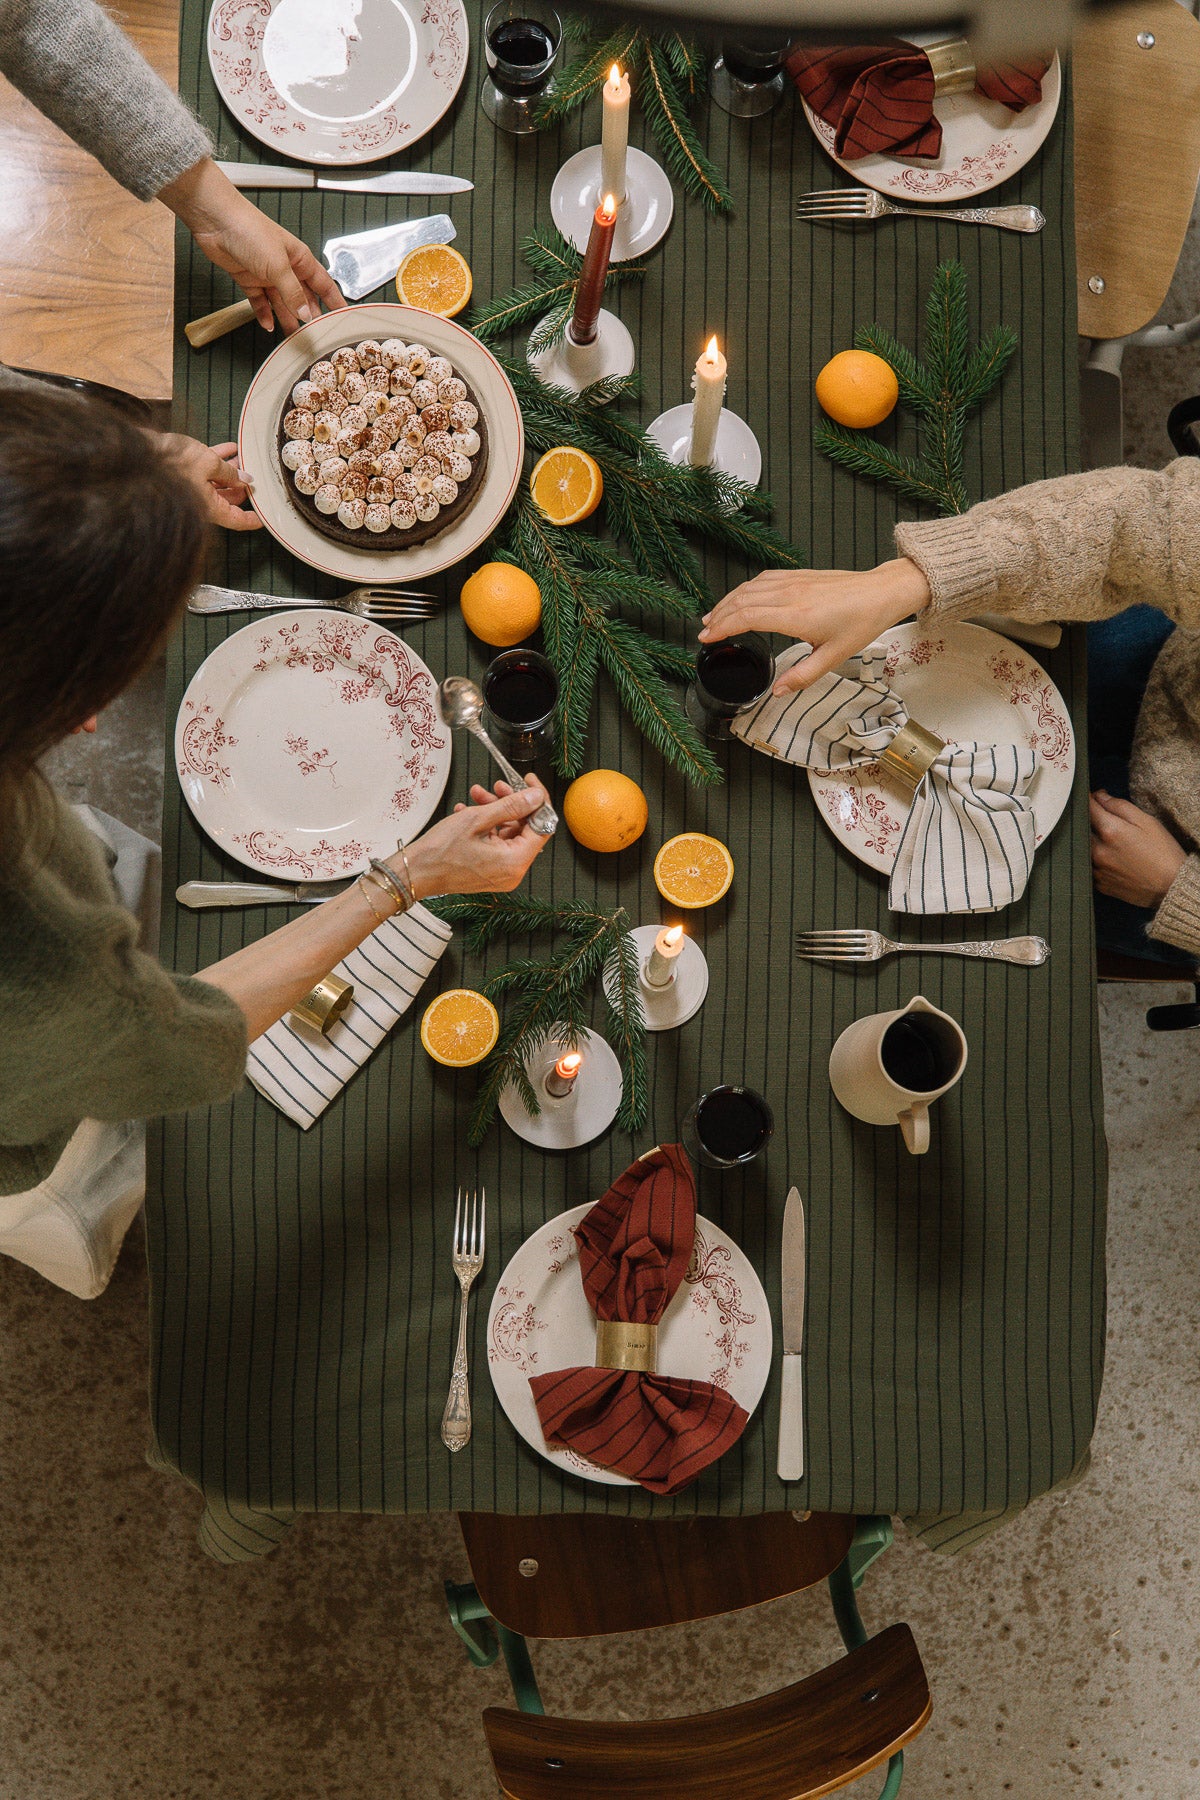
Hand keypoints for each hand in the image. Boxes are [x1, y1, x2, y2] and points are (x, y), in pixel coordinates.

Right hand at [158, 434, 260, 531]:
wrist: (146, 451)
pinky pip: (208, 471)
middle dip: (243, 487)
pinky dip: (219, 460)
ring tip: (244, 456)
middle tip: (256, 476)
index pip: (237, 520)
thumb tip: (245, 478)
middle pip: (230, 500)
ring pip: (220, 483)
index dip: (253, 519)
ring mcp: (194, 489)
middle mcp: (203, 502)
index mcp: (210, 508)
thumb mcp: (210, 464)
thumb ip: (231, 472)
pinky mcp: (187, 475)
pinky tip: (230, 448)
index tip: (265, 517)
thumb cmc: (174, 461)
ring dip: (233, 470)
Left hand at [159, 159, 344, 334]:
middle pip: (302, 297)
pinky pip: (260, 301)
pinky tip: (268, 325)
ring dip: (286, 319)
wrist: (216, 220)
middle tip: (316, 336)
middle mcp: (285, 267)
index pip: (323, 283)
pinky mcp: (248, 278)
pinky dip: (264, 313)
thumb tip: (304, 313)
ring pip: (281, 302)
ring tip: (293, 338)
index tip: (342, 316)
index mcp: (299, 259)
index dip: (334, 300)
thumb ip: (292, 292)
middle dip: (309, 316)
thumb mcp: (278, 265)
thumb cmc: (250, 230)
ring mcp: (266, 274)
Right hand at [403, 781, 551, 896]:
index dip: (538, 801)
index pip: (542, 826)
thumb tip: (535, 797)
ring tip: (477, 795)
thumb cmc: (439, 852)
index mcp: (515, 861)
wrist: (414, 872)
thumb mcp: (477, 820)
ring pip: (508, 833)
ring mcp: (501, 873)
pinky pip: (496, 844)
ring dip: (495, 812)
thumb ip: (511, 806)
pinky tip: (469, 812)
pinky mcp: (490, 872)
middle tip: (498, 786)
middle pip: (524, 829)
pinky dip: (487, 826)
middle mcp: (513, 871)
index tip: (530, 782)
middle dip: (511, 804)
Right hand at [698, 558, 931, 694]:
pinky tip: (741, 597)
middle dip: (718, 615)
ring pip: (749, 587)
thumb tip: (777, 691)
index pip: (746, 618)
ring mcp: (793, 582)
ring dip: (728, 600)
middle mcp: (790, 595)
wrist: (882, 592)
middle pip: (742, 601)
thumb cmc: (862, 621)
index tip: (706, 638)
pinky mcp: (799, 575)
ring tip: (714, 615)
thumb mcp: (833, 657)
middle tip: (704, 631)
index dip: (722, 627)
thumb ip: (802, 676)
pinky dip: (746, 589)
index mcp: (796, 616)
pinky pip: (764, 579)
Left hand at [1090, 791, 1187, 907]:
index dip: (1090, 799)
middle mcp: (1098, 851)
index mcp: (1110, 832)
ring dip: (1092, 842)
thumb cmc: (1163, 852)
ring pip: (1084, 848)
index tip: (1093, 797)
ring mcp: (1097, 870)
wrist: (1172, 886)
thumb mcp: (1147, 822)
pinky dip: (1097, 860)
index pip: (1087, 808)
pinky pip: (1090, 866)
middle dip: (1091, 822)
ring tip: (1113, 844)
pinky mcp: (1099, 884)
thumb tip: (1099, 796)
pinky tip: (1114, 860)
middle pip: (1082, 829)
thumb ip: (1119, 806)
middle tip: (1107, 822)